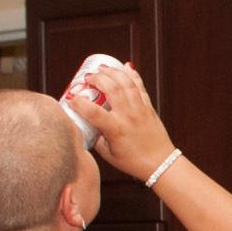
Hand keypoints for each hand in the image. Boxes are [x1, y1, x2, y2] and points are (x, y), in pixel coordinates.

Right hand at [75, 61, 176, 183]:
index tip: (70, 97)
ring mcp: (140, 109)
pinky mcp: (148, 107)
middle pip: (111, 88)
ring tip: (102, 68)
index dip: (78, 102)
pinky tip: (125, 67)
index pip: (93, 112)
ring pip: (126, 83)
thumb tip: (84, 124)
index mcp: (116, 130)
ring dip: (113, 72)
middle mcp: (128, 116)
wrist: (161, 163)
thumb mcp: (108, 154)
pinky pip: (140, 86)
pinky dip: (132, 74)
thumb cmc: (133, 162)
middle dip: (97, 78)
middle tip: (87, 77)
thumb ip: (95, 138)